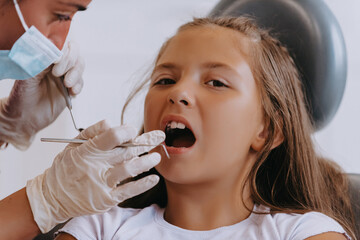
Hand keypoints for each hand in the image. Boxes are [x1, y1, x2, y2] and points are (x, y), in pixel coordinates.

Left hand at [0, 41, 84, 149]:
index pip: (62, 45)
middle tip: (58, 73)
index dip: (63, 51)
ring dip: (76, 74)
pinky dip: (79, 86)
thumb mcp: (29, 75)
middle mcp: (56, 65)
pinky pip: (81, 83)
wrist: (24, 118)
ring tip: (67, 84)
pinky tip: (71, 92)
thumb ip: (42, 62)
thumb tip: (56, 53)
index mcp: (45, 58)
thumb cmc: (21, 96)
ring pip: (80, 67)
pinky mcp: (70, 90)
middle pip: (75, 54)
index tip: (56, 61)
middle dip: (70, 62)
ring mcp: (64, 77)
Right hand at [26, 120, 164, 232]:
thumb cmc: (66, 168)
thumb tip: (112, 123)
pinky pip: (129, 191)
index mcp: (86, 151)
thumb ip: (92, 132)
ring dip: (146, 162)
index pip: (110, 137)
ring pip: (130, 170)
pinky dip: (143, 184)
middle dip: (145, 142)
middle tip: (159, 137)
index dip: (125, 132)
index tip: (133, 130)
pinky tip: (154, 178)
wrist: (53, 197)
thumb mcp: (72, 145)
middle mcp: (95, 167)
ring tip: (157, 156)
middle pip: (125, 151)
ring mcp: (102, 184)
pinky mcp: (106, 199)